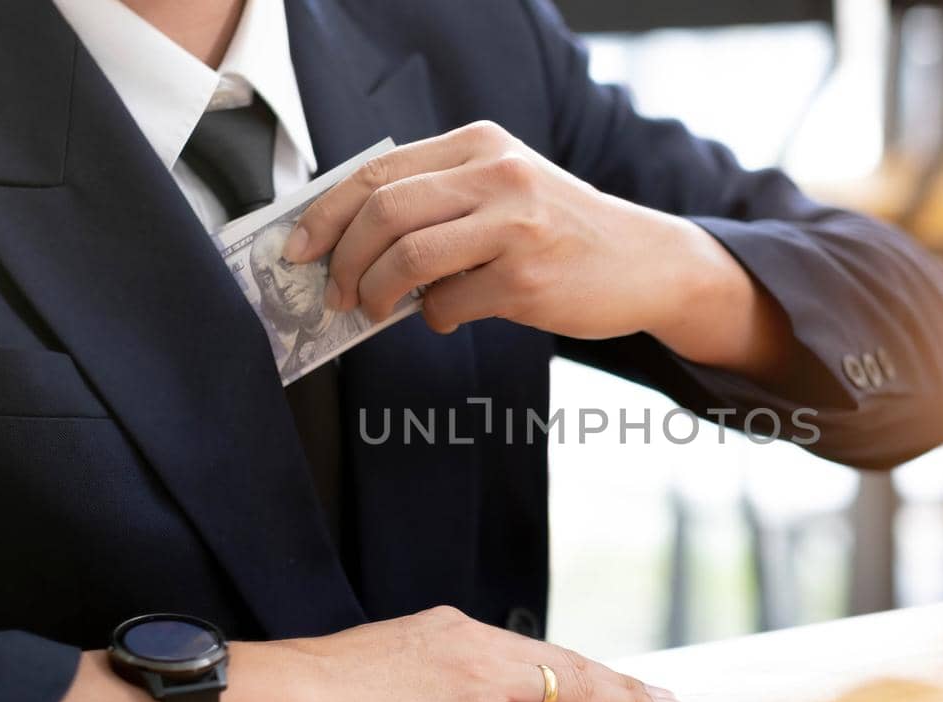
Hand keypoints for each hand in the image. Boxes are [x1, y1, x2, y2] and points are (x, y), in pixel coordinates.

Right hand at [250, 606, 679, 701]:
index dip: (573, 671)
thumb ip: (412, 672)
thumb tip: (418, 692)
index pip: (527, 652)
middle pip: (565, 665)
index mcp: (449, 628)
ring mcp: (483, 684)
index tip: (604, 680)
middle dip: (618, 681)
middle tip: (662, 693)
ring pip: (576, 693)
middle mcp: (476, 647)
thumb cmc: (311, 689)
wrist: (290, 694)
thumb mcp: (374, 661)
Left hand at [282, 121, 793, 381]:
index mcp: (480, 143)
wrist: (644, 261)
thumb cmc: (559, 231)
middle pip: (383, 212)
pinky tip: (451, 314)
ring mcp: (515, 224)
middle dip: (344, 261)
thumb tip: (347, 241)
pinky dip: (435, 317)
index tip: (298, 249)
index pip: (377, 173)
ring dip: (377, 293)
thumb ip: (437, 200)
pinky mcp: (528, 278)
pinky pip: (448, 305)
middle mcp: (498, 173)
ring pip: (408, 258)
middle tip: (335, 294)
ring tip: (377, 310)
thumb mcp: (502, 188)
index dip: (325, 214)